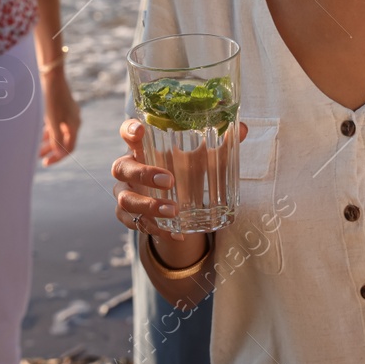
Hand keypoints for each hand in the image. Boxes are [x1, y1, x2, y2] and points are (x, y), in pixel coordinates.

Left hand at [39, 70, 80, 166]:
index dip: (57, 157)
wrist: (51, 74)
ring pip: (58, 132)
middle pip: (63, 141)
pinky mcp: (60, 107)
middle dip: (50, 150)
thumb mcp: (53, 120)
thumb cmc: (51, 97)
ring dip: (47, 141)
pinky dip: (47, 131)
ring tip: (35, 149)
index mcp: (74, 124)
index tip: (45, 163)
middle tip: (38, 158)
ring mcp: (67, 113)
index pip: (69, 147)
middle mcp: (73, 120)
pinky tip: (36, 134)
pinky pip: (55, 124)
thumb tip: (59, 154)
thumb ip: (56, 137)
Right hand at [111, 117, 247, 243]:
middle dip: (143, 173)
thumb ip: (219, 144)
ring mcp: (125, 193)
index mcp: (142, 148)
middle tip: (169, 180)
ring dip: (148, 206)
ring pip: (125, 199)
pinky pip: (133, 224)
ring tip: (173, 211)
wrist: (171, 202)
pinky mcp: (127, 216)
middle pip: (121, 167)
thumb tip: (243, 128)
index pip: (128, 133)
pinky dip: (155, 230)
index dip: (130, 130)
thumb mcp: (199, 158)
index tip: (141, 130)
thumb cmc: (182, 170)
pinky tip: (175, 235)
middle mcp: (128, 168)